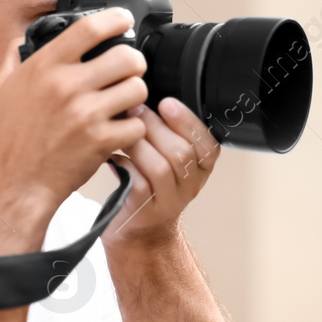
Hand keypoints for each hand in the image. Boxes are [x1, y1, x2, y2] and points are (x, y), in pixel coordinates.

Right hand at [0, 9, 148, 253]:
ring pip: (137, 89)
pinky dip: (133, 129)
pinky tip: (120, 131)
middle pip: (127, 56)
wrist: (17, 185)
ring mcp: (85, 115)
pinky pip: (137, 124)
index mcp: (44, 67)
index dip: (115, 19)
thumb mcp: (0, 90)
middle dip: (135, 63)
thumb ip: (12, 59)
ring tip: (124, 103)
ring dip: (136, 96)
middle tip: (129, 72)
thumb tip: (23, 38)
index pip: (89, 28)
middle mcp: (66, 86)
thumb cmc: (10, 139)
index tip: (123, 19)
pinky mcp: (101, 141)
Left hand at [107, 97, 220, 250]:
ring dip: (139, 144)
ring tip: (123, 129)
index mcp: (201, 168)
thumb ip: (167, 130)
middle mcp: (190, 186)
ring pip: (161, 167)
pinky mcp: (145, 212)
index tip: (167, 103)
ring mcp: (169, 202)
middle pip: (182, 152)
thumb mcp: (167, 156)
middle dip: (156, 126)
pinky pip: (138, 184)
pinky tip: (113, 156)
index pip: (209, 144)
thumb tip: (145, 91)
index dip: (188, 122)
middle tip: (135, 109)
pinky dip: (125, 165)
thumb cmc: (149, 183)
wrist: (138, 231)